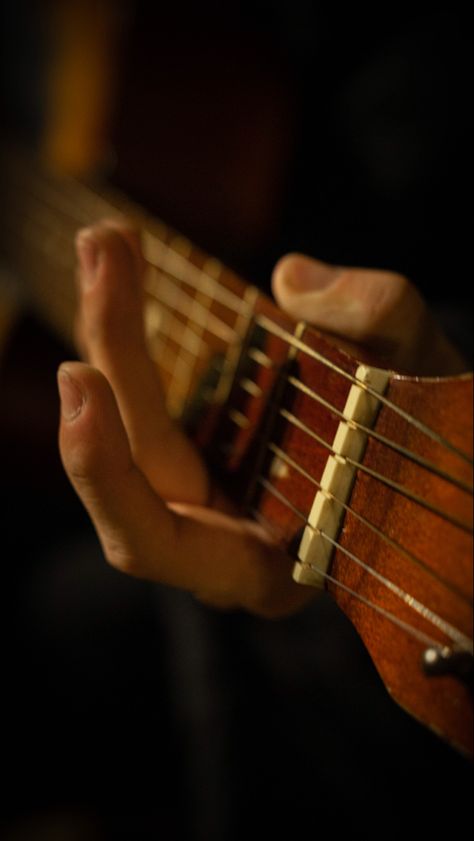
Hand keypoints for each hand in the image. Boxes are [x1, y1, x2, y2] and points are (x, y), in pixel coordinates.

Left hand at [57, 222, 465, 616]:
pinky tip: (121, 261)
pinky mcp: (198, 454)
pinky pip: (139, 404)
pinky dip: (129, 335)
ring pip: (126, 433)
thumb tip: (292, 282)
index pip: (158, 540)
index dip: (108, 474)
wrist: (432, 441)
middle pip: (129, 469)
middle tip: (103, 249)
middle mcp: (218, 543)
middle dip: (114, 355)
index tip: (83, 372)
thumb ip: (380, 321)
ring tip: (107, 243)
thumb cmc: (434, 436)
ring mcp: (203, 499)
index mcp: (266, 567)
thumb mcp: (422, 376)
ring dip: (111, 333)